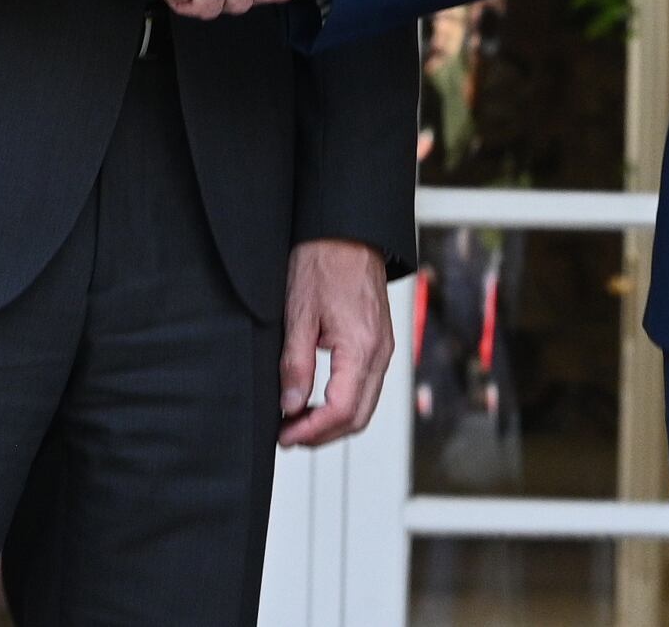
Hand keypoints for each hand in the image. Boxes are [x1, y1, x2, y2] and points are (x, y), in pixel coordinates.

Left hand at [278, 239, 390, 447]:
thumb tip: (291, 406)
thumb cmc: (324, 263)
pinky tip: (317, 399)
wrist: (348, 233)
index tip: (284, 436)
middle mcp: (380, 353)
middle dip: (322, 434)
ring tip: (297, 421)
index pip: (341, 410)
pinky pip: (367, 387)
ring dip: (333, 421)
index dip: (311, 431)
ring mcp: (384, 349)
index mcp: (361, 348)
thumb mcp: (298, 313)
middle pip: (358, 417)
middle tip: (288, 436)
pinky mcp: (380, 344)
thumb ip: (296, 364)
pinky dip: (344, 403)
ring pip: (364, 406)